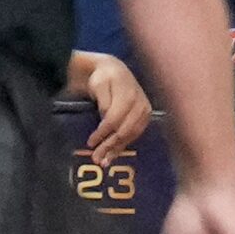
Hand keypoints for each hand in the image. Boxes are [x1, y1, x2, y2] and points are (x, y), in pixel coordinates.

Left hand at [76, 52, 150, 166]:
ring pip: (131, 135)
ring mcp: (144, 112)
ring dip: (117, 150)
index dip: (102, 132)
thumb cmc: (103, 78)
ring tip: (104, 162)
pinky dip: (123, 145)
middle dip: (109, 146)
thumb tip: (106, 118)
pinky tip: (114, 155)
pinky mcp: (144, 118)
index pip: (114, 119)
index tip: (90, 143)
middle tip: (96, 159)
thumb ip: (104, 102)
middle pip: (124, 130)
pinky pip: (134, 134)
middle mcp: (140, 105)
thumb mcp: (99, 85)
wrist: (115, 71)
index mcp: (128, 96)